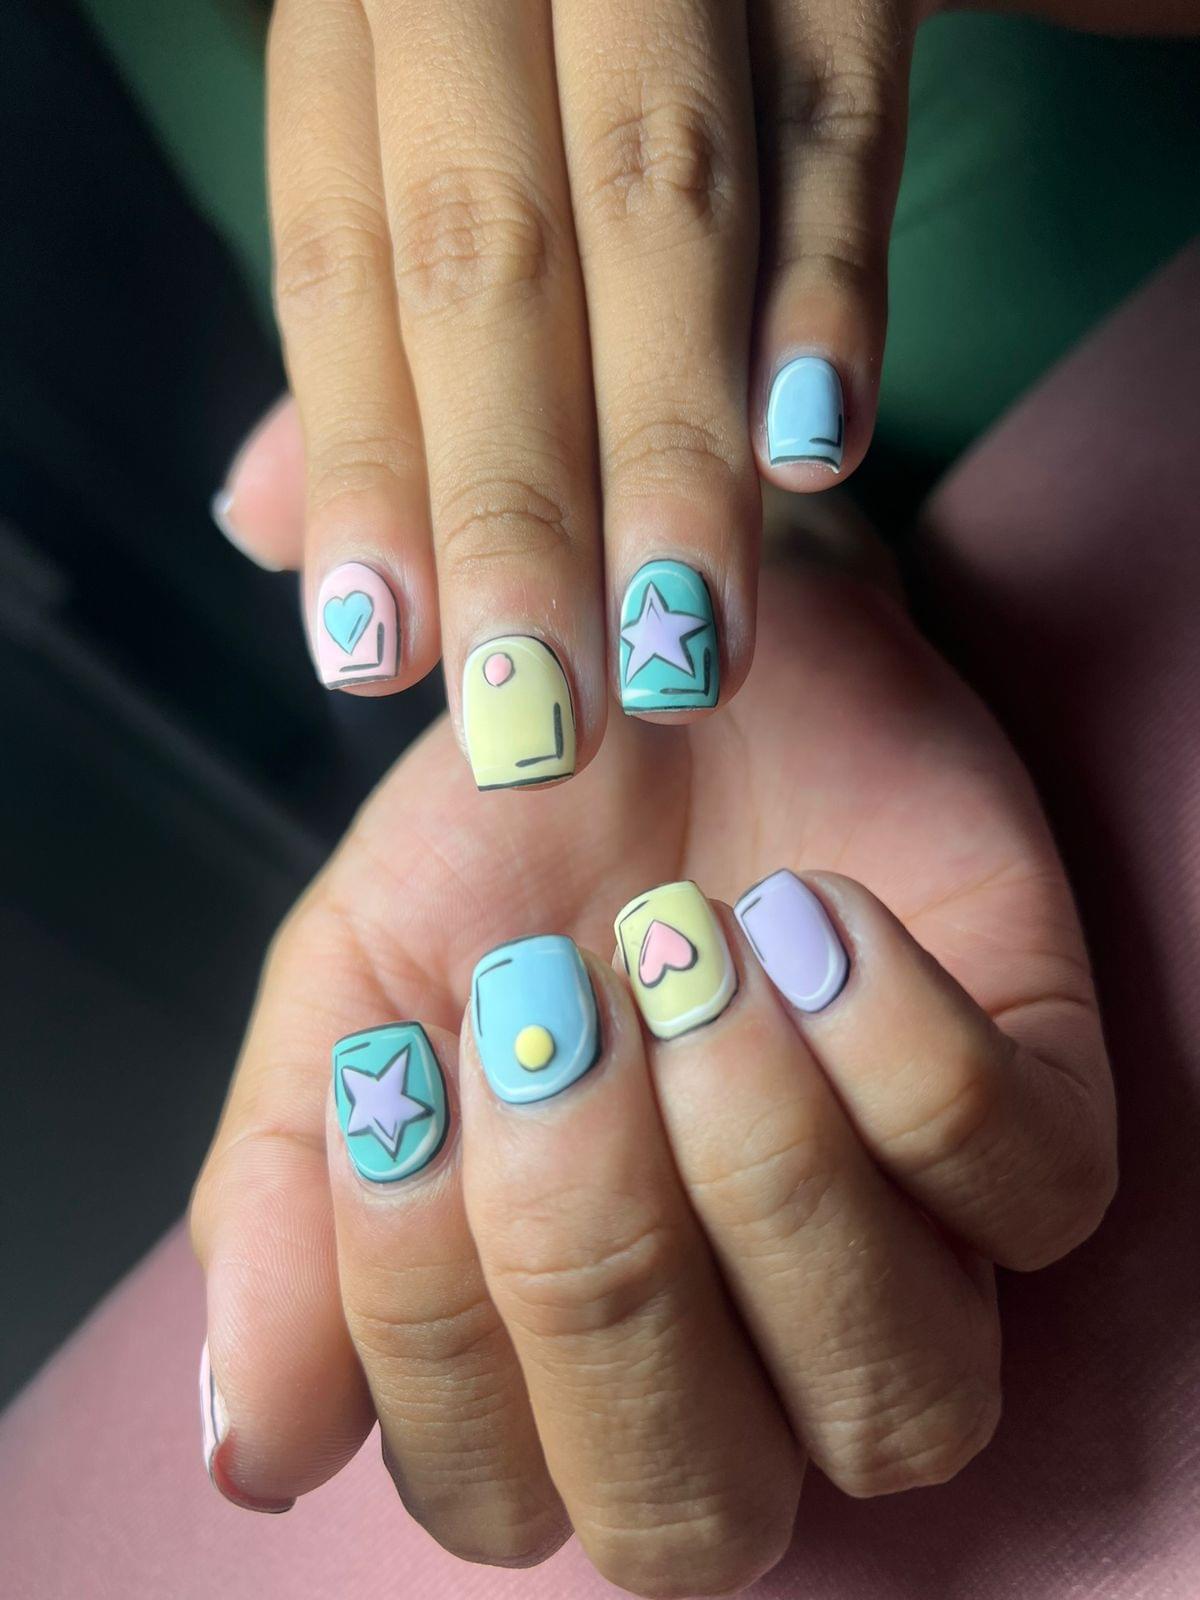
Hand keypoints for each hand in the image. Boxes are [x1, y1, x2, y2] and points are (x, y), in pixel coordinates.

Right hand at [190, 534, 1114, 1593]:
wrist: (648, 654)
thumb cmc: (503, 848)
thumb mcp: (351, 995)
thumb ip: (283, 1212)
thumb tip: (260, 1452)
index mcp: (555, 1354)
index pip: (495, 1492)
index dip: (427, 1313)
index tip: (400, 1065)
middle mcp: (742, 1355)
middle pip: (696, 1509)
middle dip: (594, 1260)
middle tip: (547, 1010)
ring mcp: (912, 1255)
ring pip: (898, 1401)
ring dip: (763, 1173)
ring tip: (683, 951)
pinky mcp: (1040, 1132)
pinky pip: (1026, 1192)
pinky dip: (905, 1056)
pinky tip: (809, 914)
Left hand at [221, 0, 933, 774]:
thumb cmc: (553, 36)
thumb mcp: (430, 140)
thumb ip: (374, 326)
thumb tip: (262, 530)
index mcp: (371, 20)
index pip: (346, 263)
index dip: (362, 466)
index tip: (383, 661)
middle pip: (490, 249)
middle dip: (514, 501)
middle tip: (538, 711)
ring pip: (661, 197)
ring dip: (670, 444)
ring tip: (679, 644)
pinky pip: (838, 105)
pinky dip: (830, 281)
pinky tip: (820, 450)